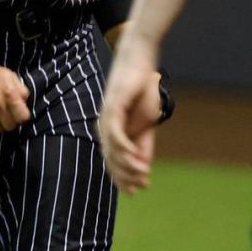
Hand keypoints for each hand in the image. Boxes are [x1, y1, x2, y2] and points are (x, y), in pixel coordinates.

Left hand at [99, 35, 159, 193]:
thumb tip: (142, 163)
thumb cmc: (142, 87)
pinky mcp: (112, 108)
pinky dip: (124, 148)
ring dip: (127, 165)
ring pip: (113, 149)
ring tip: (141, 175)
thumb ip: (142, 140)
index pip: (113, 159)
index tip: (136, 191)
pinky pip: (116, 134)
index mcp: (111, 129)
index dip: (123, 176)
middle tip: (136, 190)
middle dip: (123, 176)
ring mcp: (106, 117)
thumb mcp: (146, 119)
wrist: (139, 59)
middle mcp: (105, 125)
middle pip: (111, 158)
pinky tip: (134, 158)